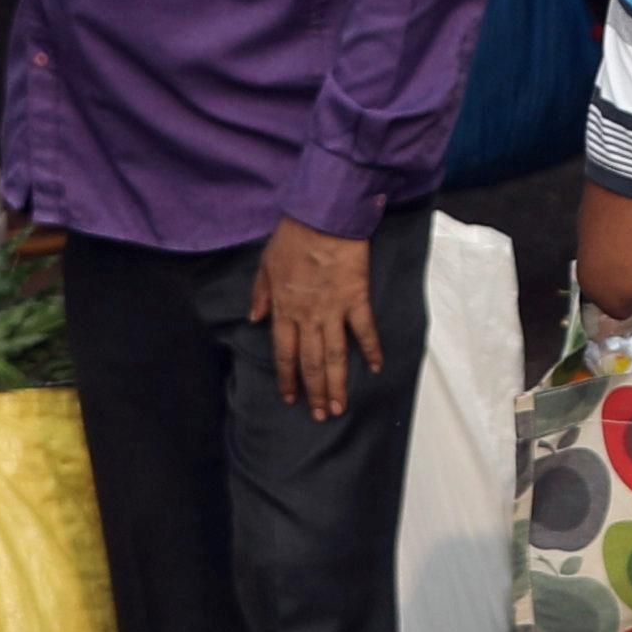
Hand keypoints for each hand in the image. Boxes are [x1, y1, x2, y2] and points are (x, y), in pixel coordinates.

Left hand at [255, 216, 384, 423]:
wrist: (323, 217)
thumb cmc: (292, 237)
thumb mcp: (265, 265)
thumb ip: (260, 295)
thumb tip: (254, 320)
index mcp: (283, 310)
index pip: (284, 354)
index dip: (287, 380)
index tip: (291, 399)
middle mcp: (308, 317)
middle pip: (311, 362)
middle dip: (316, 391)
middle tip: (322, 415)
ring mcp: (334, 310)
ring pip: (335, 355)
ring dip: (338, 382)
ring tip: (341, 406)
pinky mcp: (356, 298)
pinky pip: (365, 329)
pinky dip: (372, 349)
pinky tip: (377, 367)